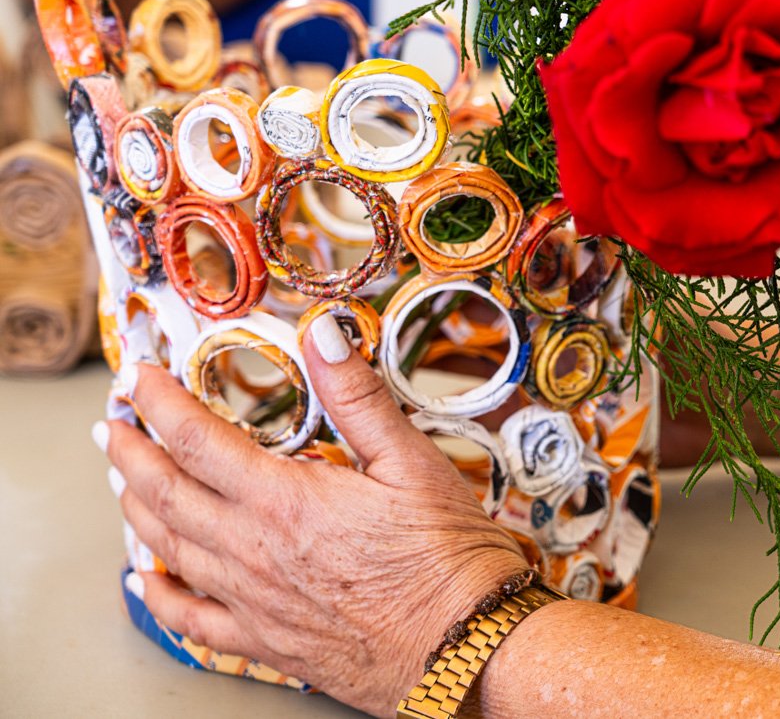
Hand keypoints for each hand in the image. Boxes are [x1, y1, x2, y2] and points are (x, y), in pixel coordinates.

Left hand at [101, 315, 527, 716]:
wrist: (464, 647)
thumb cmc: (447, 558)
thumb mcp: (412, 461)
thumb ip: (358, 397)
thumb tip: (324, 336)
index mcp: (284, 500)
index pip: (196, 439)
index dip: (159, 402)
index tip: (140, 377)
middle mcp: (252, 551)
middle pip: (163, 493)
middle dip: (128, 451)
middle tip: (111, 422)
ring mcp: (251, 600)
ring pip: (166, 548)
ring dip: (134, 507)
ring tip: (121, 479)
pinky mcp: (263, 640)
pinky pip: (187, 618)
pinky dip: (155, 593)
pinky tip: (143, 578)